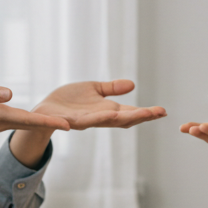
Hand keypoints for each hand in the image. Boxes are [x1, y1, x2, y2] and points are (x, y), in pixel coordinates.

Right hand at [0, 81, 72, 135]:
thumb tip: (9, 93)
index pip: (27, 119)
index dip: (47, 121)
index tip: (65, 125)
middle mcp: (2, 121)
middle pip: (33, 124)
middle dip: (53, 124)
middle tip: (77, 124)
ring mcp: (0, 122)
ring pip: (28, 124)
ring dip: (47, 123)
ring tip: (67, 123)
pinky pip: (22, 121)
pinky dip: (36, 121)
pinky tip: (46, 119)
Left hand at [32, 79, 167, 129]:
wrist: (44, 110)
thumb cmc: (69, 101)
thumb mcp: (93, 90)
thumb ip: (111, 89)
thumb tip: (133, 85)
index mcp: (106, 111)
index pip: (130, 113)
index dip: (146, 113)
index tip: (163, 111)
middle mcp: (97, 118)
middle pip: (121, 119)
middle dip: (139, 116)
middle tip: (157, 113)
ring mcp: (81, 121)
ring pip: (100, 122)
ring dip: (115, 119)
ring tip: (130, 115)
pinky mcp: (64, 120)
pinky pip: (72, 122)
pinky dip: (76, 122)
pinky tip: (84, 121)